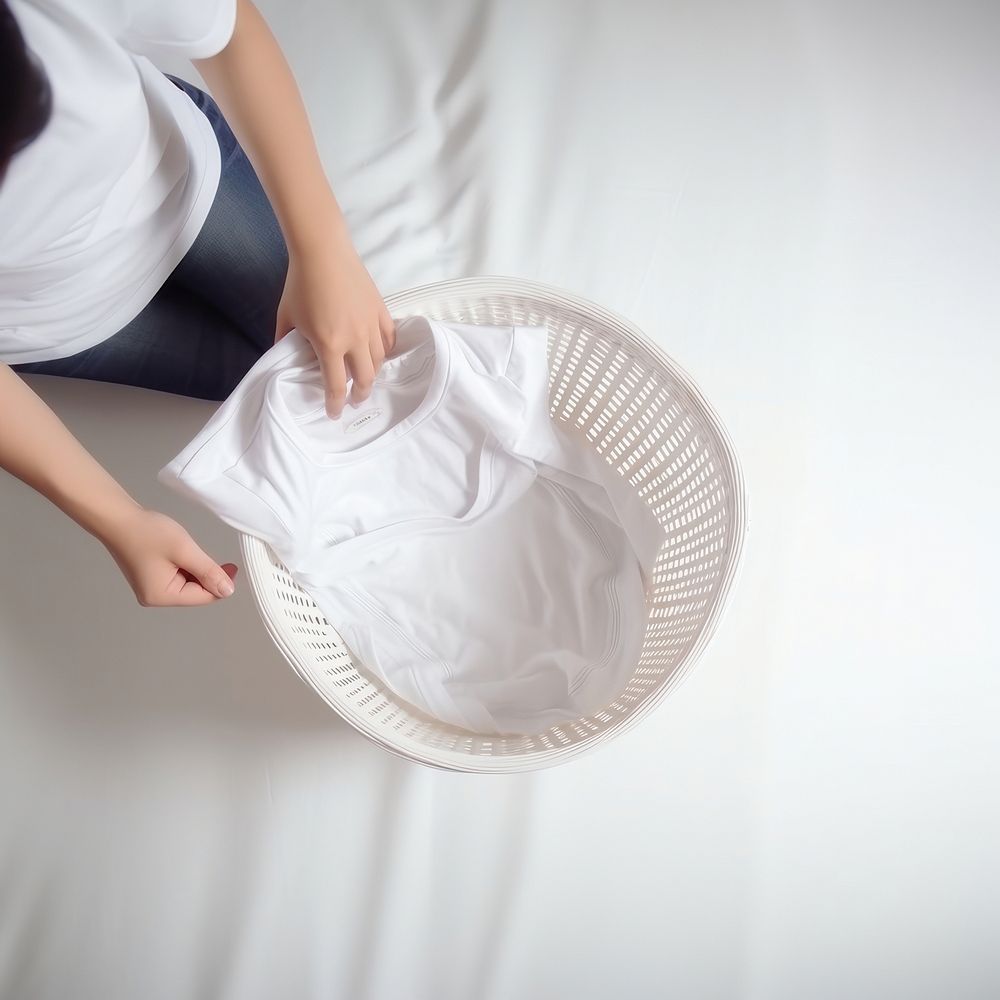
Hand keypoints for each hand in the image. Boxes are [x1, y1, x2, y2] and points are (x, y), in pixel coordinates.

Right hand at [102, 506, 237, 607]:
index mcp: (162, 596)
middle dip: (207, 576)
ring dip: (196, 570)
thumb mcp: (185, 551)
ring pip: (187, 584)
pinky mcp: (148, 578)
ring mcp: (150, 589)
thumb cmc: (149, 533)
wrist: (117, 518)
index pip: (203, 597)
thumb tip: (228, 591)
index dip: (221, 584)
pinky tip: (183, 553)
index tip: (233, 566)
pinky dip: (185, 567)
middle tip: (214, 555)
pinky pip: (176, 577)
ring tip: (191, 550)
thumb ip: (208, 572)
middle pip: (195, 593)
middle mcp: (154, 598)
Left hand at [274, 236, 396, 418]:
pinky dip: (385, 351)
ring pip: (379, 361)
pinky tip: (378, 354)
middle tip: (353, 400)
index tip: (334, 413)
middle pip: (364, 379)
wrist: (322, 251)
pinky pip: (389, 339)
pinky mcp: (381, 311)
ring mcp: (371, 325)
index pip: (335, 385)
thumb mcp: (286, 317)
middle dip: (359, 395)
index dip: (335, 404)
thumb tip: (285, 358)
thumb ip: (285, 342)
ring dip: (372, 375)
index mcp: (329, 344)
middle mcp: (354, 339)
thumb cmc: (300, 283)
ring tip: (366, 379)